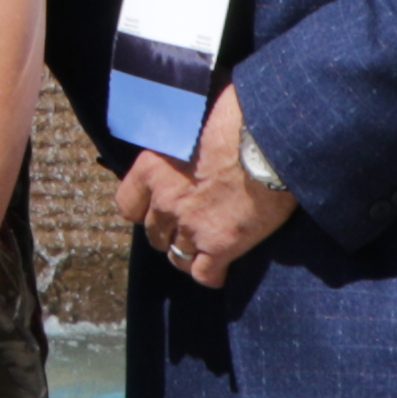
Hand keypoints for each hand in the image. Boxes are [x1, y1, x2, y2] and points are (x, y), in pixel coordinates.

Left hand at [118, 83, 295, 289]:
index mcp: (153, 167)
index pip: (127, 204)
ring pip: (177, 257)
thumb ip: (182, 140)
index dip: (143, 211)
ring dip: (189, 255)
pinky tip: (223, 268)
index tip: (157, 209)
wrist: (269, 145)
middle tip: (190, 227)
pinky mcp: (221, 246)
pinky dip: (212, 274)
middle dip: (169, 233)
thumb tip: (186, 133)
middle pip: (154, 234)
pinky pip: (205, 274)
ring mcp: (191, 226)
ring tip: (205, 250)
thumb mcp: (194, 123)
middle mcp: (165, 201)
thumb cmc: (238, 123)